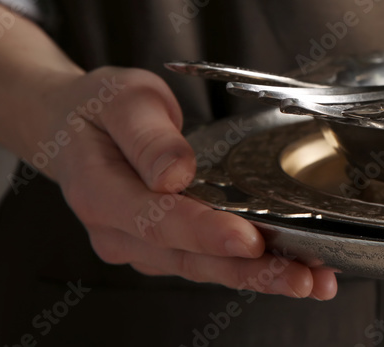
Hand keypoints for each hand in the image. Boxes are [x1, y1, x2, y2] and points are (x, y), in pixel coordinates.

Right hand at [46, 66, 338, 298]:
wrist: (72, 126)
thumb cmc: (97, 110)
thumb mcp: (123, 101)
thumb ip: (150, 137)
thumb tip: (175, 173)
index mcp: (100, 193)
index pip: (157, 220)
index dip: (206, 233)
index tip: (248, 240)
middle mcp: (118, 231)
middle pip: (188, 258)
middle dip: (249, 271)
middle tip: (301, 278)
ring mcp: (140, 245)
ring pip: (203, 267)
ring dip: (258, 277)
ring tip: (311, 281)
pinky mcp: (163, 247)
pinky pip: (208, 261)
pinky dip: (250, 268)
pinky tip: (292, 269)